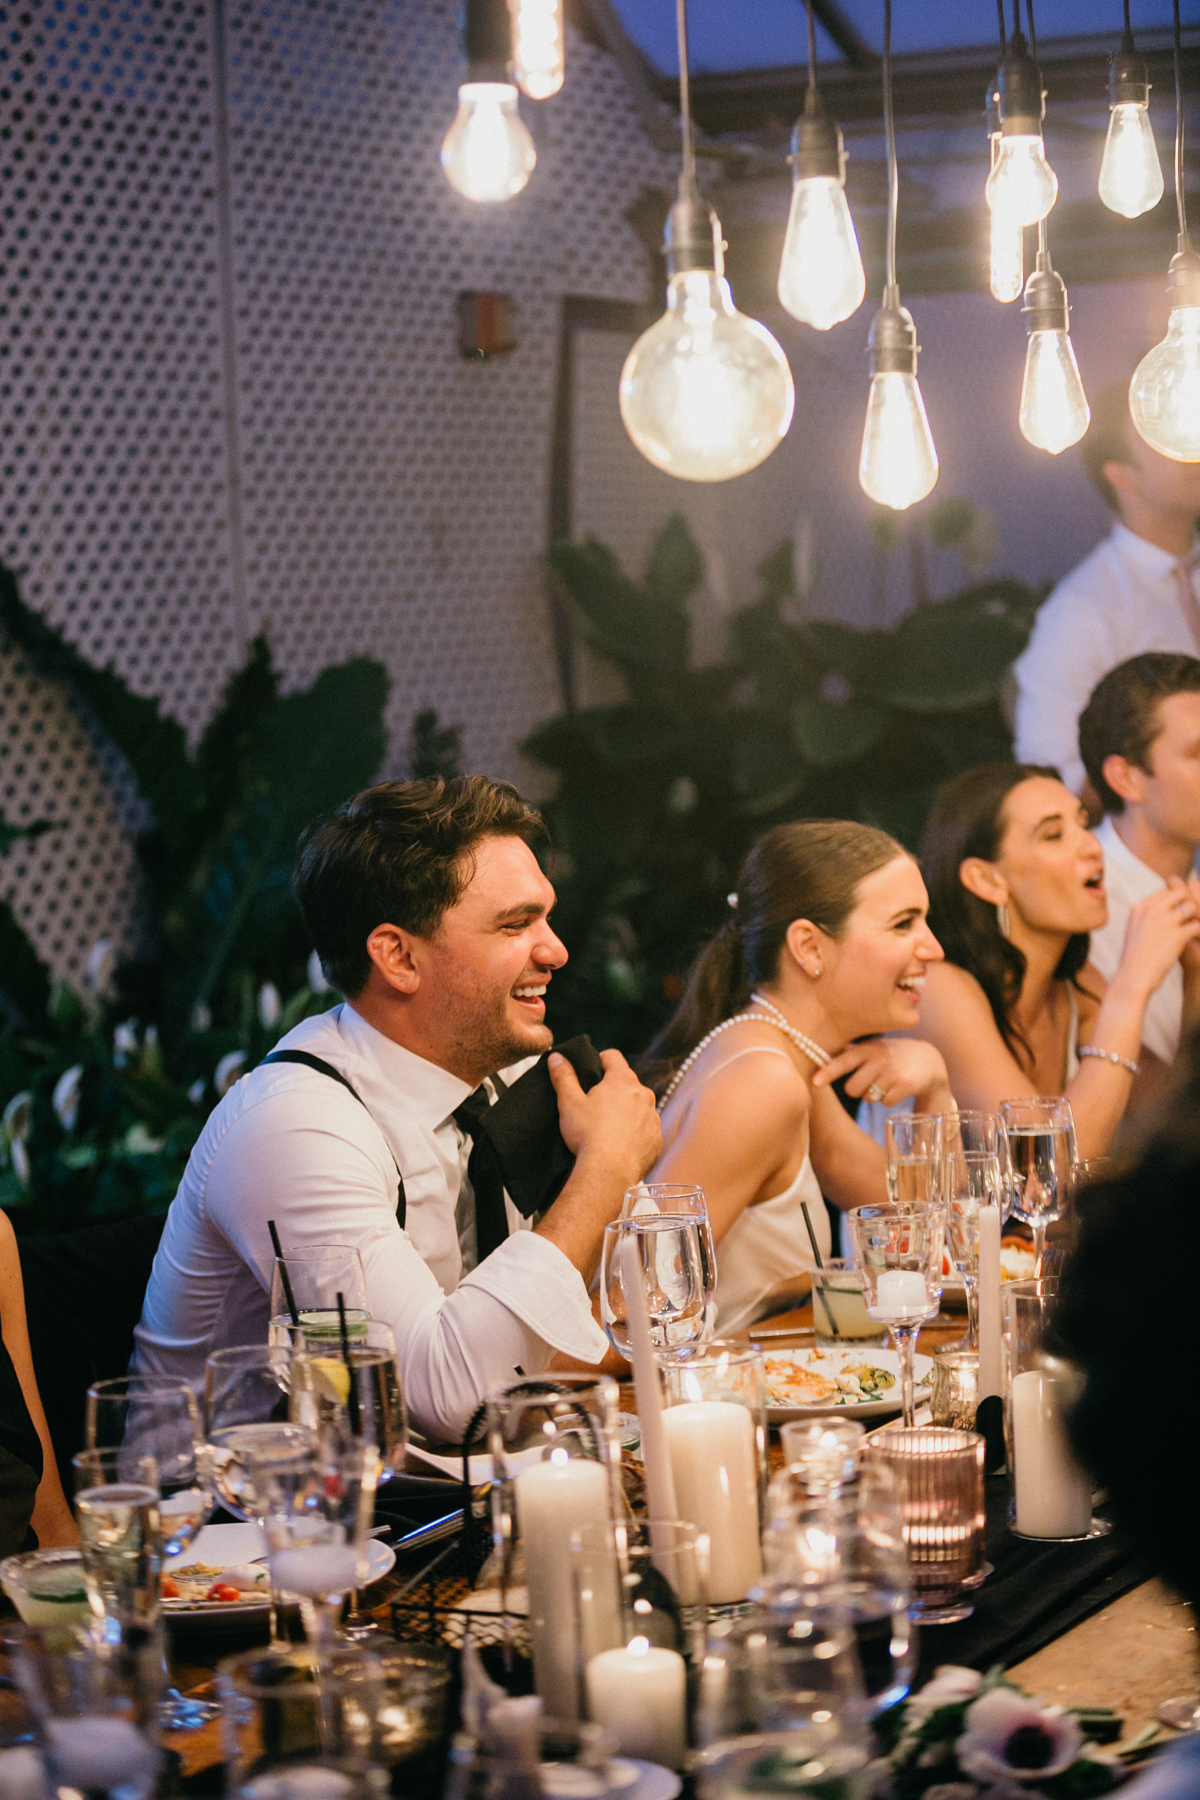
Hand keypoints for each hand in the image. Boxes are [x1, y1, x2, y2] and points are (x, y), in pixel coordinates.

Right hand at [549, 1048, 661, 1183]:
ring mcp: (653, 1117)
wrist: (609, 1172)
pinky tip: (620, 1144)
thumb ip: (564, 1076)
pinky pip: (646, 1129)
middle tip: (594, 1104)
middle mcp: (643, 1095)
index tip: (591, 1071)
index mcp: (622, 1081)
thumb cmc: (588, 1136)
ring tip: (608, 1127)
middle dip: (613, 1089)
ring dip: (627, 1111)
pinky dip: (636, 1133)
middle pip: (627, 1082)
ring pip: (639, 1106)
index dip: (599, 1060)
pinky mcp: (657, 1139)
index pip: (613, 1057)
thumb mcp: (569, 1102)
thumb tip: (557, 1057)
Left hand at [811, 1036, 950, 1107]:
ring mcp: (892, 1072)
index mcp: (867, 1049)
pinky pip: (885, 1103)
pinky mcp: (905, 1085)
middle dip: (858, 1090)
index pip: (843, 1061)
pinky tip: (898, 1088)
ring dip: (874, 1095)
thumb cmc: (892, 1055)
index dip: (828, 1072)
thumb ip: (850, 1054)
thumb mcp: (873, 1049)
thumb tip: (816, 1054)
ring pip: (868, 1097)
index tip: (814, 1083)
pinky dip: (889, 1099)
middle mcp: (878, 1058)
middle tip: (869, 1081)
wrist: (929, 1060)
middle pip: (852, 1089)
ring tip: (886, 1082)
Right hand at [1115, 877, 1199, 998]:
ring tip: (1193, 930)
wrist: (1133, 978)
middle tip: (1189, 920)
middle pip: (1179, 892)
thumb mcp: (1135, 930)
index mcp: (1141, 908)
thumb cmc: (1135, 958)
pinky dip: (1199, 932)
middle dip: (1188, 904)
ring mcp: (1164, 922)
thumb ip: (1149, 916)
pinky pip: (1197, 925)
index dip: (1175, 902)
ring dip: (1196, 917)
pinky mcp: (1176, 935)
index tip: (1178, 916)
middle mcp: (1152, 910)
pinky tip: (1195, 940)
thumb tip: (1168, 910)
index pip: (1165, 891)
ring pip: (1192, 906)